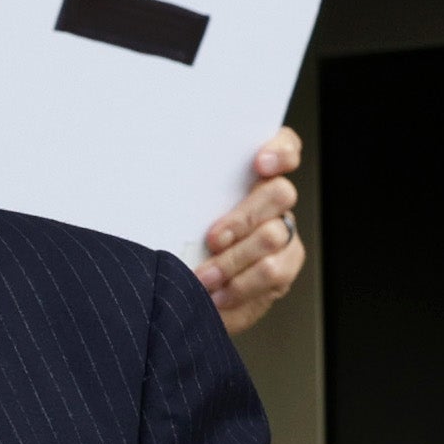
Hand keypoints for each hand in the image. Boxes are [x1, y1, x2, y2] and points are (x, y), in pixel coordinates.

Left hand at [197, 131, 304, 336]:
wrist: (182, 287)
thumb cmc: (178, 239)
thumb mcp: (177, 213)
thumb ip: (183, 193)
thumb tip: (158, 180)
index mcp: (250, 174)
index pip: (284, 146)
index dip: (280, 151)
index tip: (260, 164)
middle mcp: (273, 201)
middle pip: (280, 193)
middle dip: (243, 219)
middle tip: (212, 240)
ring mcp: (283, 233)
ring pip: (273, 238)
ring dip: (235, 261)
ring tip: (204, 279)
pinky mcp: (285, 267)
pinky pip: (274, 275)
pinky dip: (242, 287)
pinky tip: (218, 296)